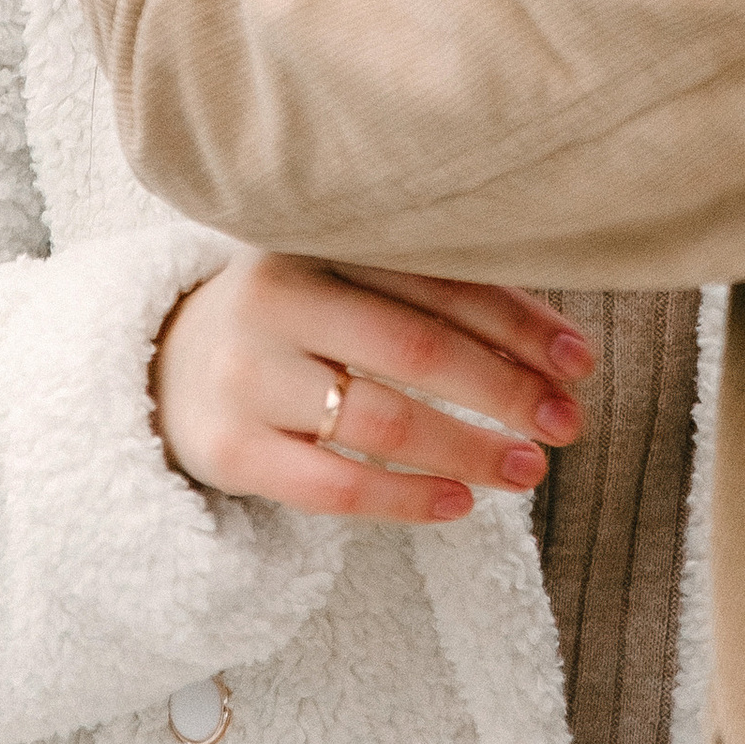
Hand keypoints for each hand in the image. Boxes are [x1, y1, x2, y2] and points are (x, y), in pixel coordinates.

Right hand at [152, 251, 597, 524]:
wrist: (164, 369)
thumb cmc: (298, 325)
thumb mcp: (345, 285)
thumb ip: (434, 298)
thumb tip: (563, 347)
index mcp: (315, 240)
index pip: (436, 281)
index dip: (518, 322)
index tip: (580, 362)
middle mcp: (276, 299)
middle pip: (415, 348)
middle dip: (505, 389)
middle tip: (568, 422)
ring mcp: (247, 375)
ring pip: (380, 420)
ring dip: (467, 448)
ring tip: (528, 469)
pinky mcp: (230, 449)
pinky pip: (332, 486)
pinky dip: (404, 498)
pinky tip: (459, 503)